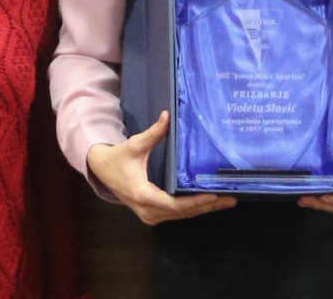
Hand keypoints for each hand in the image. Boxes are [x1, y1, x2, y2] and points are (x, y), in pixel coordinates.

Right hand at [86, 111, 235, 224]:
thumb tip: (167, 116)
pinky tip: (209, 202)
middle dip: (207, 205)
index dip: (195, 202)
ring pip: (181, 215)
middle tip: (230, 198)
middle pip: (183, 213)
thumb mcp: (135, 144)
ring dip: (203, 209)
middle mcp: (148, 211)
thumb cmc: (119, 157)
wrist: (102, 170)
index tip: (214, 195)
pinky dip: (193, 209)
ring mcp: (150, 215)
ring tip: (226, 201)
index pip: (174, 204)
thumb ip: (153, 133)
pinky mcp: (153, 214)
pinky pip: (177, 214)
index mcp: (143, 195)